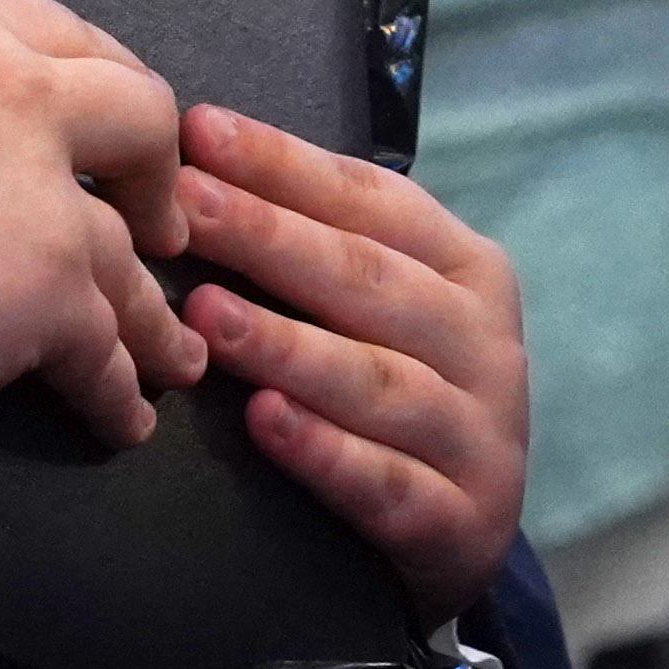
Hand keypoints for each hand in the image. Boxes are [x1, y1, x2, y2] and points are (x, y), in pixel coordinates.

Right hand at [0, 0, 199, 442]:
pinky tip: (122, 415)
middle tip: (158, 225)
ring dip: (150, 312)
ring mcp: (46, 192)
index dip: (104, 81)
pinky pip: (106, 347)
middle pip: (138, 118)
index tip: (117, 126)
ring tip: (168, 354)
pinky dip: (117, 388)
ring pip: (129, 255)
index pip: (64, 33)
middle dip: (157, 176)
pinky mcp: (54, 288)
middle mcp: (18, 90)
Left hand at [172, 107, 532, 621]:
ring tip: (206, 315)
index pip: (374, 203)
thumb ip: (323, 248)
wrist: (472, 536)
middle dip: (271, 237)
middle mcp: (484, 343)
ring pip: (377, 380)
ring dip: (288, 343)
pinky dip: (325, 451)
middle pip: (370, 280)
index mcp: (468, 271)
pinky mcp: (462, 521)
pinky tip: (265, 422)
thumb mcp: (390, 312)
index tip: (199, 132)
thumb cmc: (409, 394)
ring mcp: (480, 434)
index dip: (286, 166)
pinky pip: (385, 481)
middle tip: (185, 206)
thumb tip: (202, 168)